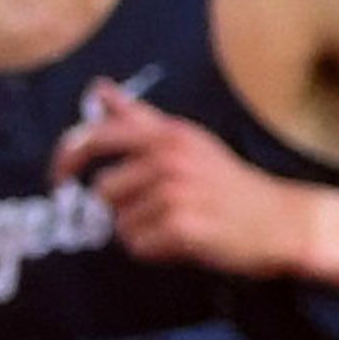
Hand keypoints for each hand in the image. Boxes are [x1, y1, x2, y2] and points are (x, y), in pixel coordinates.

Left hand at [65, 81, 333, 278]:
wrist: (280, 221)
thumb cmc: (228, 183)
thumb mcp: (186, 140)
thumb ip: (138, 117)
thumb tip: (98, 89)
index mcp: (168, 133)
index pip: (96, 137)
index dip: (67, 158)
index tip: (58, 176)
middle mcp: (169, 158)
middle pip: (104, 191)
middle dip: (122, 206)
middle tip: (156, 210)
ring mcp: (176, 193)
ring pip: (120, 223)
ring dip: (141, 230)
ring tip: (176, 223)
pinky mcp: (182, 227)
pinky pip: (138, 246)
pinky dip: (155, 251)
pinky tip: (183, 241)